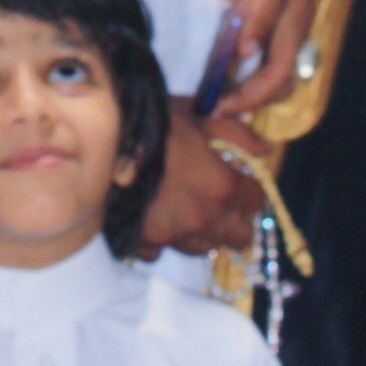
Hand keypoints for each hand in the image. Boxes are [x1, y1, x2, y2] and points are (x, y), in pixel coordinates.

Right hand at [134, 100, 264, 258]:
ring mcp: (173, 236)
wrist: (100, 139)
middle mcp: (203, 220)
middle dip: (234, 219)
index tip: (237, 177)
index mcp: (222, 188)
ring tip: (185, 205)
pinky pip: (165, 251)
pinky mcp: (144, 243)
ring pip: (204, 247)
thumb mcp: (198, 115)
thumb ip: (238, 134)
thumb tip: (265, 150)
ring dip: (202, 230)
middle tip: (219, 199)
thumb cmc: (152, 121)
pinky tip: (157, 216)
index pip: (256, 202)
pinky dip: (165, 237)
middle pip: (239, 238)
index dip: (249, 188)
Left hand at [206, 0, 321, 114]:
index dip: (245, 53)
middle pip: (286, 59)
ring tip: (223, 105)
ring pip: (289, 66)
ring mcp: (302, 11)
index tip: (222, 78)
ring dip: (259, 92)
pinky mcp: (294, 19)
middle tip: (217, 109)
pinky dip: (264, 79)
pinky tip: (235, 88)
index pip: (266, 19)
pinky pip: (284, 57)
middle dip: (254, 93)